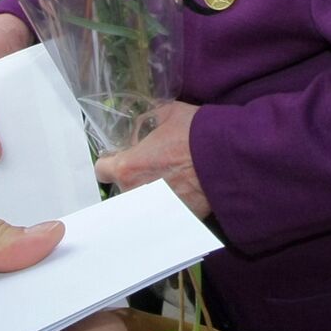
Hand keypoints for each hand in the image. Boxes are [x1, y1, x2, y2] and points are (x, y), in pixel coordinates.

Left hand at [94, 101, 208, 218]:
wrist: (228, 155)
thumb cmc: (196, 133)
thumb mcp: (169, 112)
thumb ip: (149, 118)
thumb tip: (144, 120)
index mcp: (127, 167)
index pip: (102, 170)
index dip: (112, 161)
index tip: (124, 157)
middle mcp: (136, 192)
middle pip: (123, 187)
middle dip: (134, 177)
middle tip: (155, 165)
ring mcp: (155, 208)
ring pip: (144, 201)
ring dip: (152, 192)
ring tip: (174, 179)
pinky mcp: (176, 217)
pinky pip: (166, 210)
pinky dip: (173, 203)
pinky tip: (188, 189)